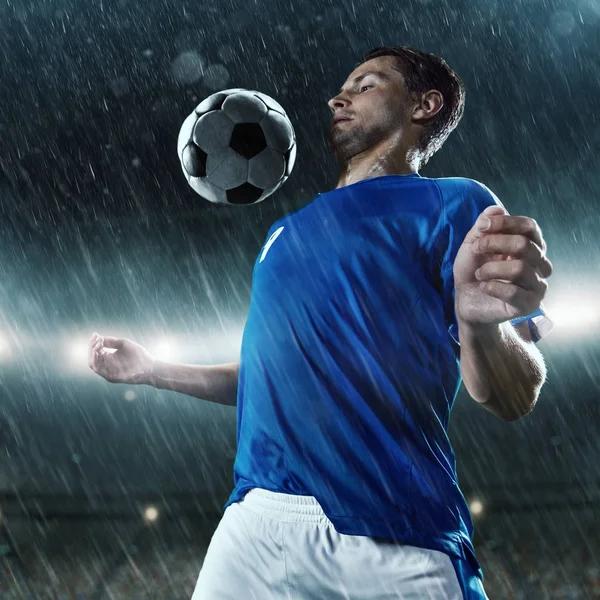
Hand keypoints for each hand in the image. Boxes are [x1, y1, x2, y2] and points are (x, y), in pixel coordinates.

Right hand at [88, 332, 155, 384]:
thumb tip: (97, 336)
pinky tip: (100, 352)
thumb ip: (111, 341)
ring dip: (92, 354)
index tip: (95, 335)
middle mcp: (107, 366)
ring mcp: (109, 372)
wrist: (150, 366)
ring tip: (98, 345)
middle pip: (92, 358)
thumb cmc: (139, 355)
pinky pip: (99, 370)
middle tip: (96, 340)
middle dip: (91, 347)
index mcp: (109, 358)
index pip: (95, 351)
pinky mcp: (112, 377)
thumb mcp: (124, 344)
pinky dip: (96, 361)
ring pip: (93, 364)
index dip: (93, 343)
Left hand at [453, 205, 552, 328]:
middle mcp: (538, 263)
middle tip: (476, 250)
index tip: (483, 226)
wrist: (466, 301)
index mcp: (529, 245)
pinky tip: (483, 287)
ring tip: (479, 274)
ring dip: (491, 268)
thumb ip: (484, 226)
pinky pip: (514, 292)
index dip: (506, 223)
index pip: (529, 226)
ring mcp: (536, 285)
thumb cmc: (473, 270)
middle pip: (524, 245)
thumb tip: (497, 209)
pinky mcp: (529, 305)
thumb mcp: (472, 244)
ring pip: (520, 269)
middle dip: (494, 244)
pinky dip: (493, 287)